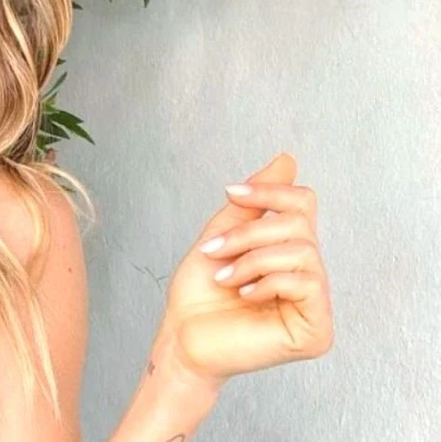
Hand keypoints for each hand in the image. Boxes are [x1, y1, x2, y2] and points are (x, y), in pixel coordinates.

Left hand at [158, 152, 334, 388]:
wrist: (182, 338)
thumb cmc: (198, 296)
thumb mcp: (221, 236)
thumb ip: (254, 202)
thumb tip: (286, 160)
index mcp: (289, 252)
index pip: (303, 204)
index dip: (270, 192)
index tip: (231, 193)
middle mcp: (308, 275)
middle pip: (300, 225)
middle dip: (249, 234)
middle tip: (216, 250)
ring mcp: (315, 304)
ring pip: (301, 251)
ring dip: (251, 259)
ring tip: (224, 277)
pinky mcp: (317, 330)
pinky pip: (306, 283)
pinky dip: (267, 282)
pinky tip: (245, 295)